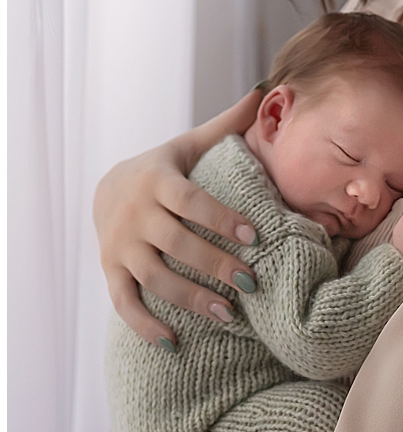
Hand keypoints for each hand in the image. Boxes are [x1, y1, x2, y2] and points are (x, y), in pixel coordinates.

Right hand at [93, 92, 262, 343]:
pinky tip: (175, 342)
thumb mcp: (191, 142)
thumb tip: (267, 89)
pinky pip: (125, 303)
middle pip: (177, 245)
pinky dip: (146, 325)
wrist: (107, 187)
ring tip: (228, 315)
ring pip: (154, 278)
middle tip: (251, 282)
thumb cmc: (166, 164)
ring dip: (189, 299)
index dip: (221, 218)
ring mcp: (120, 247)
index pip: (192, 201)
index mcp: (158, 181)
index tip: (255, 234)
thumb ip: (228, 123)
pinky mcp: (110, 272)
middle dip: (214, 264)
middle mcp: (136, 215)